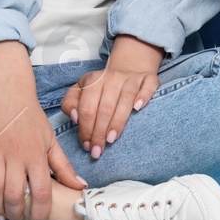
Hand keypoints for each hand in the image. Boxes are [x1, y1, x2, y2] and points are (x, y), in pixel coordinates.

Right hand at [0, 42, 85, 219]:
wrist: (9, 92)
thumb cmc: (31, 118)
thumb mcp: (51, 140)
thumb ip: (63, 166)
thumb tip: (80, 186)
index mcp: (37, 155)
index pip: (40, 192)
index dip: (38, 212)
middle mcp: (17, 155)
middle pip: (15, 194)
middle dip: (15, 214)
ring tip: (1, 217)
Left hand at [60, 34, 162, 158]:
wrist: (128, 68)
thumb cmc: (101, 87)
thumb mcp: (80, 91)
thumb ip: (70, 103)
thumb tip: (75, 118)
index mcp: (93, 79)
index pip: (87, 108)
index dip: (85, 128)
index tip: (86, 145)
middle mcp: (112, 77)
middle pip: (105, 108)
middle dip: (99, 132)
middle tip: (97, 150)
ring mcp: (131, 77)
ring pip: (125, 100)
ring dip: (118, 122)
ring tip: (111, 139)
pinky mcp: (148, 78)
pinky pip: (148, 86)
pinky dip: (144, 96)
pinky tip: (138, 108)